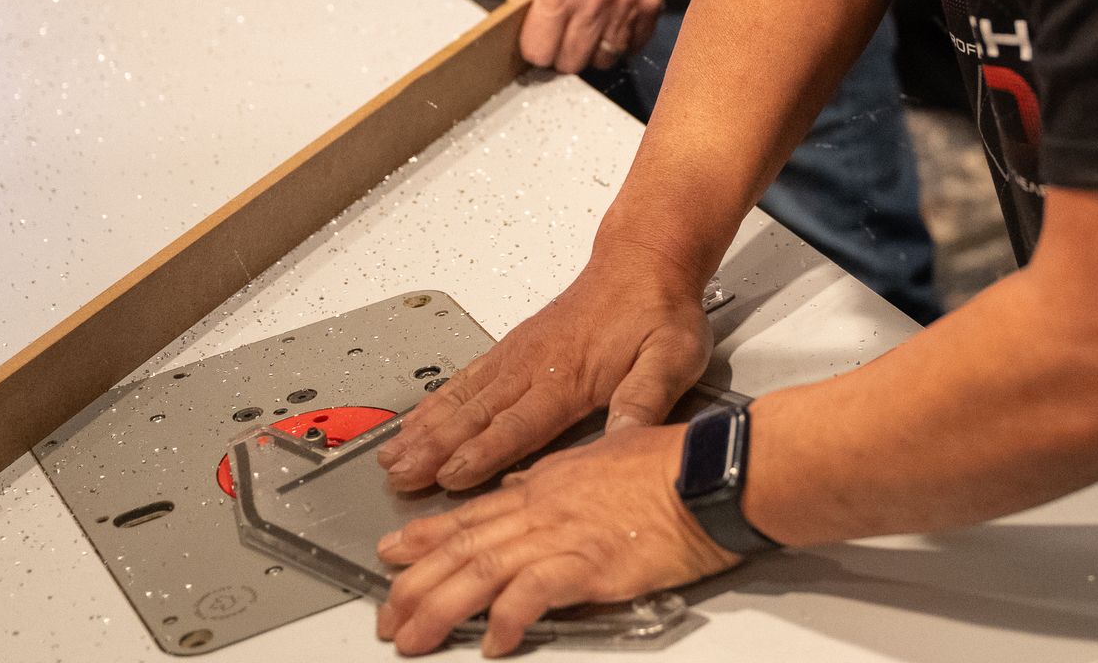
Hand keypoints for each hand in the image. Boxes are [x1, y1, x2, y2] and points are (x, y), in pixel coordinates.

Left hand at [375, 423, 737, 656]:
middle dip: (416, 583)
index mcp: (547, 483)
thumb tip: (526, 483)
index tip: (392, 553)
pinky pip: (535, 592)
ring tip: (414, 637)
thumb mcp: (604, 456)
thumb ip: (560, 477)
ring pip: (482, 570)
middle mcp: (544, 507)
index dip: (426, 537)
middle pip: (463, 546)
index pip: (472, 514)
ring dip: (441, 607)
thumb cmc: (672, 463)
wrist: (710, 470)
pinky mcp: (591, 562)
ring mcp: (564, 534)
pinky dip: (509, 617)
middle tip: (387, 613)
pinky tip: (494, 640)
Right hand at [377, 248, 712, 491]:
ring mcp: (519, 355)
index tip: (449, 478)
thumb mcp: (671, 356)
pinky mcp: (515, 346)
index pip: (518, 425)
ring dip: (426, 428)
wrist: (643, 260)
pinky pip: (468, 377)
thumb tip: (626, 438)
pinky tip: (418, 420)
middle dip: (435, 449)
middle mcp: (535, 367)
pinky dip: (438, 401)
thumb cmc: (658, 310)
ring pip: (463, 397)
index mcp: (569, 377)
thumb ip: (646, 399)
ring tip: (393, 455)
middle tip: (399, 477)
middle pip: (476, 415)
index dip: (482, 454)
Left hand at [509, 0, 664, 73]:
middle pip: (571, 63)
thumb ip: (522, 6)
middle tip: (562, 35)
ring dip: (593, 50)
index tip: (538, 39)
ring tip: (588, 28)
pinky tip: (611, 23)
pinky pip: (634, 46)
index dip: (535, 48)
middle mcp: (593, 2)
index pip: (539, 53)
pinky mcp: (650, 3)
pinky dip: (621, 41)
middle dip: (562, 54)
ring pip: (604, 60)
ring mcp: (626, 5)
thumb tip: (520, 41)